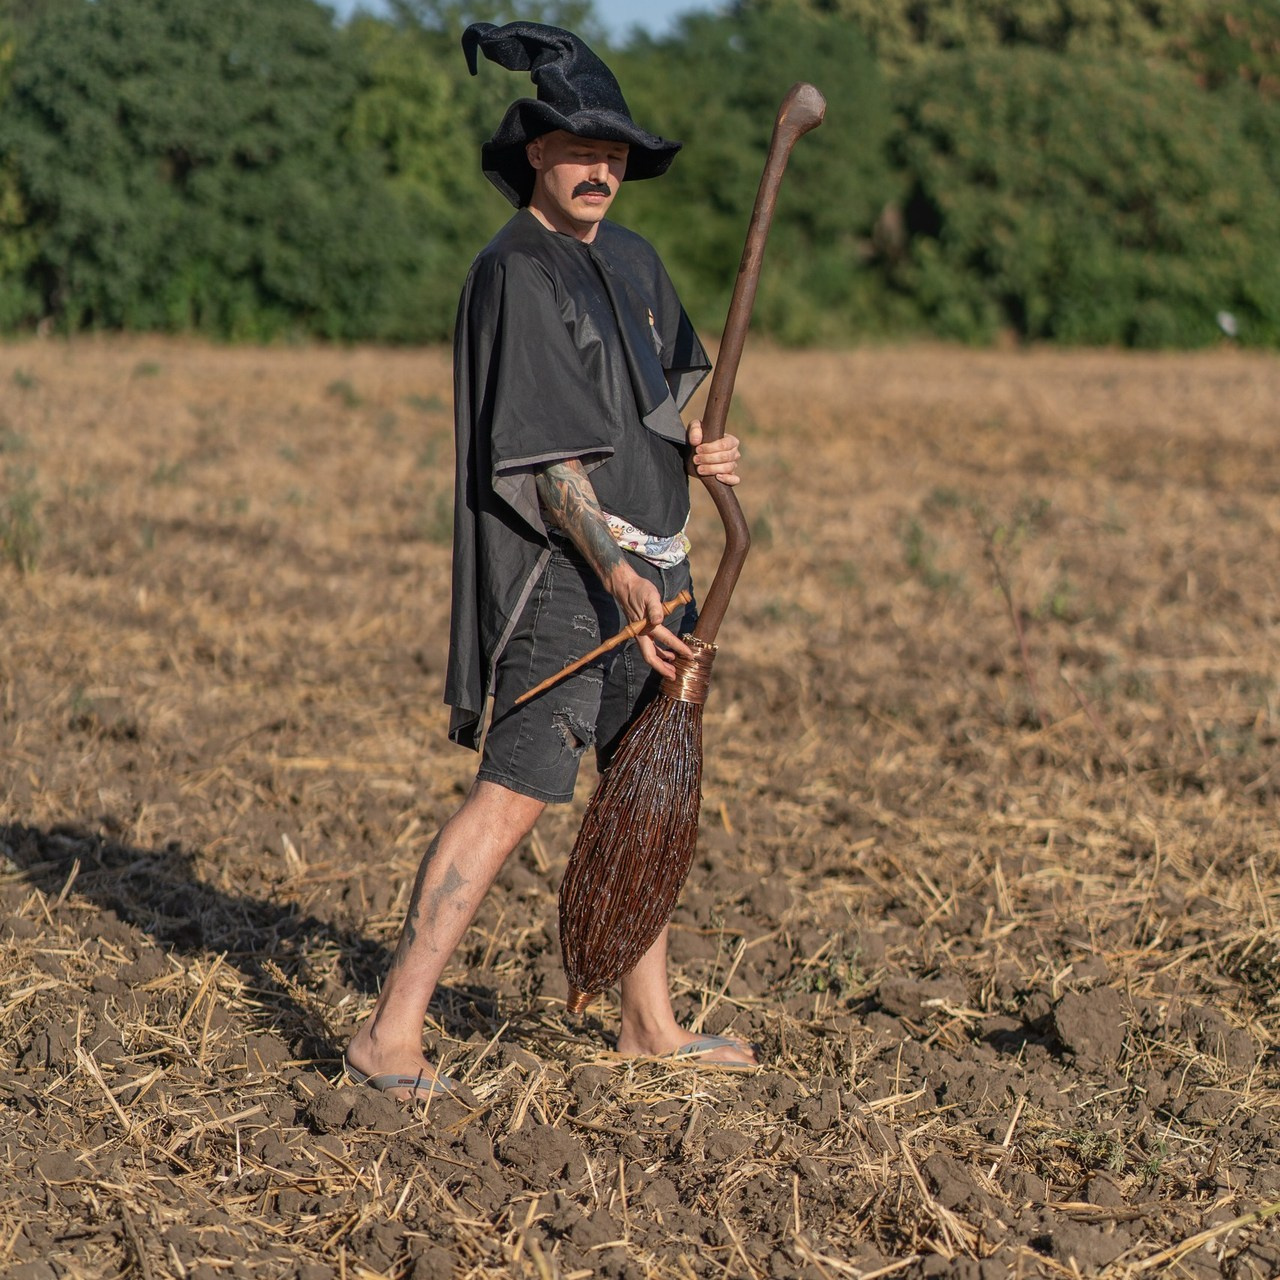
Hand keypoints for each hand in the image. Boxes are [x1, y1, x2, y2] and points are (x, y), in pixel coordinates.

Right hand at [606, 563, 692, 679]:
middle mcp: (641, 633)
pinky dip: (660, 652)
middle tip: (674, 676)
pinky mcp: (641, 631)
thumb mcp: (650, 595)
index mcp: (646, 626)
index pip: (664, 640)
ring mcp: (640, 633)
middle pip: (650, 656)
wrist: (625, 587)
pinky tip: (669, 655)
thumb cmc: (639, 590)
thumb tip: (659, 620)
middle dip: (662, 668)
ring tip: (673, 669)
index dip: (678, 648)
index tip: (690, 655)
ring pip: (650, 653)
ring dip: (662, 662)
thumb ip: (655, 608)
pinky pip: (650, 647)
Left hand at [687, 419, 740, 485]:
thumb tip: (696, 441)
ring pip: (728, 468)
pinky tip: (717, 477)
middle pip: (726, 457)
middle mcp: (734, 453)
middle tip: (696, 459)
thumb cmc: (699, 438)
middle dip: (708, 459)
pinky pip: (735, 480)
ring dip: (712, 469)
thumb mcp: (695, 428)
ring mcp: (732, 465)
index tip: (697, 449)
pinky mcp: (729, 476)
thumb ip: (695, 430)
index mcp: (731, 441)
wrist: (696, 453)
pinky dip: (728, 479)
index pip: (724, 445)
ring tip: (700, 469)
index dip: (710, 448)